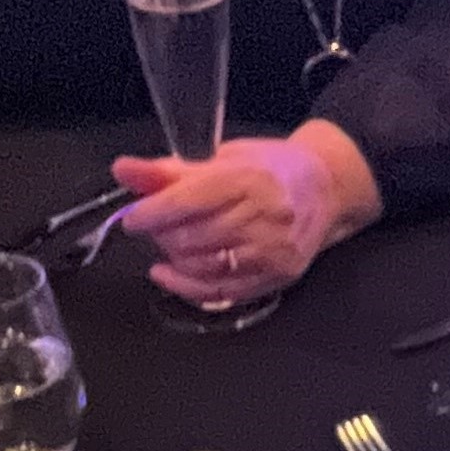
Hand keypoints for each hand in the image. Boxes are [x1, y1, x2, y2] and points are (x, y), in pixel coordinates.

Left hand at [111, 130, 363, 303]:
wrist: (327, 189)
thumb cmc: (271, 169)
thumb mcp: (222, 158)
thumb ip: (168, 170)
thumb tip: (123, 170)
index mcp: (250, 179)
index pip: (188, 201)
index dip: (152, 213)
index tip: (134, 217)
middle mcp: (266, 217)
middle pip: (192, 237)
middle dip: (162, 235)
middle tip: (156, 226)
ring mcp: (273, 251)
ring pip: (202, 267)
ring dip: (173, 259)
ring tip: (169, 245)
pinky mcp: (277, 276)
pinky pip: (220, 292)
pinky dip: (186, 287)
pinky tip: (169, 274)